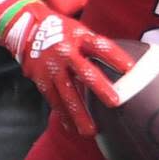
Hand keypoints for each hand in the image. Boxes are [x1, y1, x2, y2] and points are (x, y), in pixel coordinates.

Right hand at [10, 9, 131, 136]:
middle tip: (114, 102)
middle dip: (100, 87)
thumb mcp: (80, 31)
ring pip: (67, 93)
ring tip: (91, 131)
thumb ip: (97, 46)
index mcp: (79, 38)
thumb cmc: (63, 32)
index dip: (115, 57)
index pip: (100, 47)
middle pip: (85, 71)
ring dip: (79, 113)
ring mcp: (52, 68)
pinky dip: (63, 114)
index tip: (131, 68)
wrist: (28, 28)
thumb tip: (125, 63)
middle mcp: (66, 52)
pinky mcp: (41, 80)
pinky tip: (71, 127)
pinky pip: (54, 100)